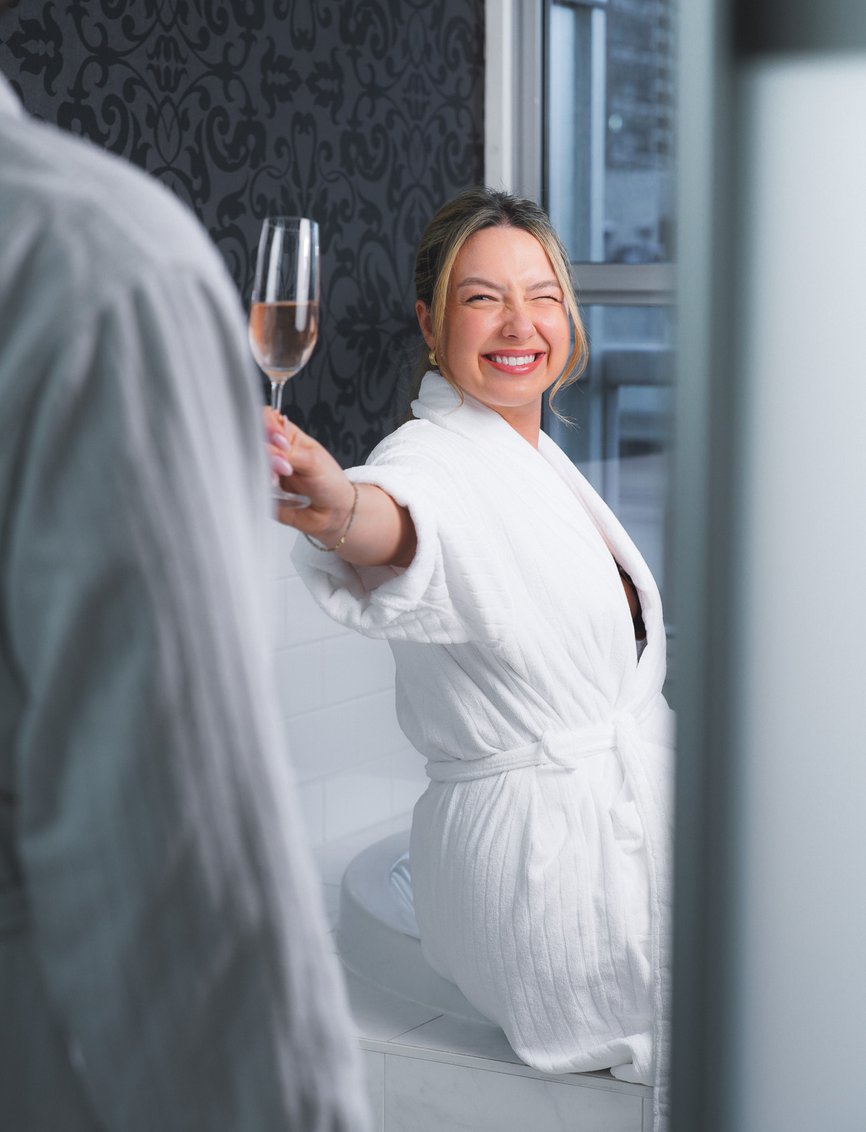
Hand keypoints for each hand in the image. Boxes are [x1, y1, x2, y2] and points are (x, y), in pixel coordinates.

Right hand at [263, 410, 416, 566]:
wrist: (335, 513)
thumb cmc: (331, 484)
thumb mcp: (315, 462)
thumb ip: (290, 453)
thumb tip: (273, 446)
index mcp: (287, 437)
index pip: (266, 419)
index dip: (267, 426)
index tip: (277, 440)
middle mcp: (273, 453)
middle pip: (252, 441)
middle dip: (266, 454)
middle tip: (284, 466)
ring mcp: (265, 472)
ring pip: (248, 464)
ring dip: (263, 473)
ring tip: (280, 481)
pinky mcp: (261, 492)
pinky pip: (250, 488)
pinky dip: (259, 489)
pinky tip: (274, 492)